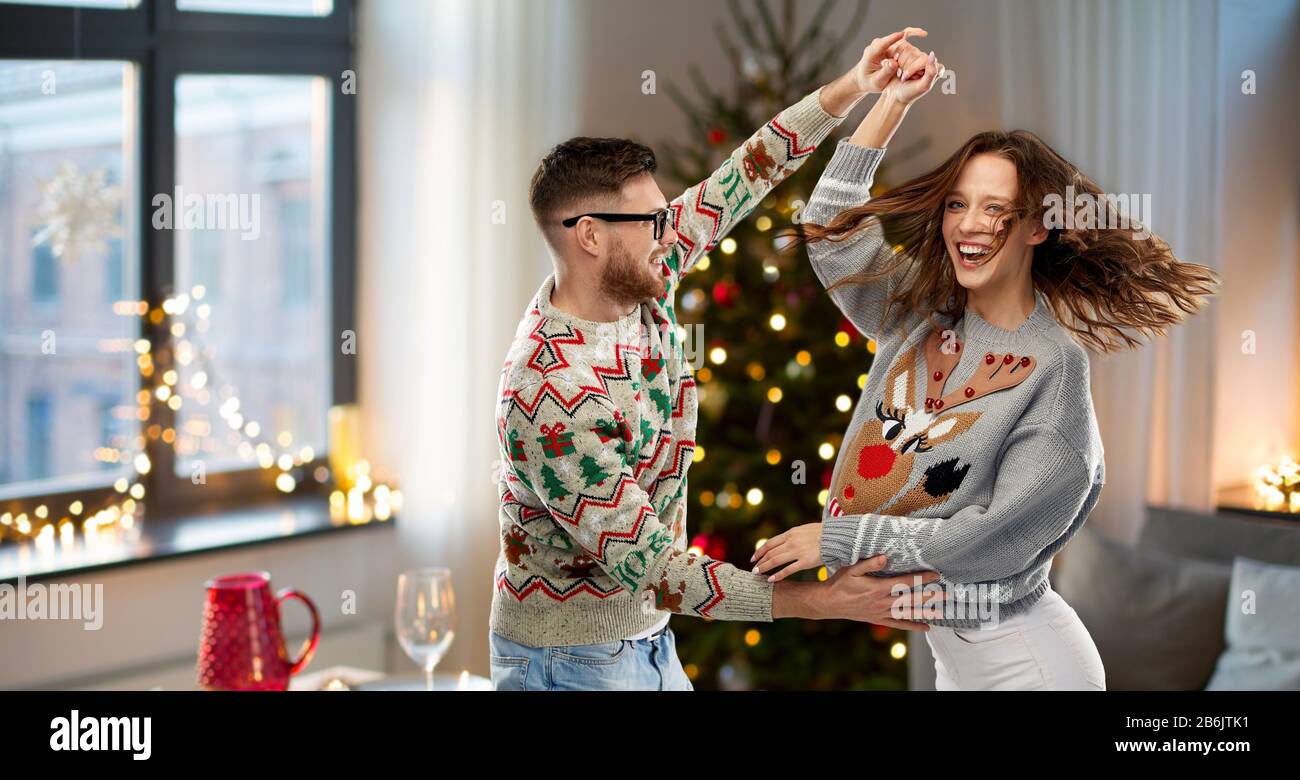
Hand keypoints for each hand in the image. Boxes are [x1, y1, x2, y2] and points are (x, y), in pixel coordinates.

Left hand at [751, 523, 822, 582]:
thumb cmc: (822, 533)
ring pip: (775, 561)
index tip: (753, 558)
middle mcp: (791, 542)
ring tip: (758, 573)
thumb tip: (782, 543)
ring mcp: (798, 552)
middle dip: (760, 561)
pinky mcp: (806, 562)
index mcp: (790, 533)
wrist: (837, 536)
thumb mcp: (803, 530)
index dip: (760, 551)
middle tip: (754, 569)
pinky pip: (788, 570)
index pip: (770, 543)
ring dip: (765, 567)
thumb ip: (792, 536)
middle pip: (770, 553)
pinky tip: (771, 579)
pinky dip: (778, 575)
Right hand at [824, 556, 945, 630]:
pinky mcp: (878, 619)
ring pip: (907, 613)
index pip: (904, 582)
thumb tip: (886, 557)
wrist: (829, 603)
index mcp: (878, 588)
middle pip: (910, 599)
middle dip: (929, 596)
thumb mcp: (851, 569)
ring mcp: (881, 613)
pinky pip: (899, 624)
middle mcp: (882, 602)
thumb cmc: (839, 583)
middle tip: (945, 594)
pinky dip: (913, 626)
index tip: (935, 575)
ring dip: (925, 612)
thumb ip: (869, 564)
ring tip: (941, 611)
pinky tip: (926, 627)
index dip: (920, 578)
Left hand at [852, 27, 928, 93]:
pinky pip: (904, 36)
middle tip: (906, 71)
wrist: (864, 78)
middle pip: (895, 45)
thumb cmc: (869, 82)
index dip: (892, 39)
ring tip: (908, 70)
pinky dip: (913, 34)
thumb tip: (894, 63)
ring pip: (901, 43)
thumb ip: (885, 72)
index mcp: (871, 53)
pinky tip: (923, 34)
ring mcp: (885, 44)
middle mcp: (878, 45)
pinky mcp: (891, 44)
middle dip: (905, 55)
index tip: (901, 35)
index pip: (881, 44)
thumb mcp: (876, 82)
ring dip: (909, 54)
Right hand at [880, 48, 945, 106]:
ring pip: (907, 51)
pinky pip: (901, 50)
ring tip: (902, 75)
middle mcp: (929, 61)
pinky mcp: (909, 55)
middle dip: (907, 68)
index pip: (924, 58)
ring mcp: (918, 57)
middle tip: (905, 78)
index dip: (914, 68)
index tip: (912, 79)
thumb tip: (932, 55)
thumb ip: (932, 72)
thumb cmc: (909, 93)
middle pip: (915, 54)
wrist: (894, 96)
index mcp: (937, 68)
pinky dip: (897, 60)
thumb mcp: (923, 86)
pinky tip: (898, 69)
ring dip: (901, 65)